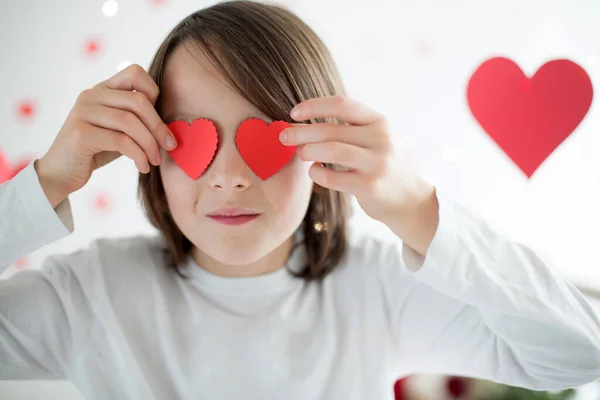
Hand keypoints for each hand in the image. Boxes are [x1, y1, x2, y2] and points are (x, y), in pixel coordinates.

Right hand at [36, 64, 175, 207]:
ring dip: (150, 145)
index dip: (154, 93)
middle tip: (169, 147)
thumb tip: (170, 125)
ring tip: (155, 161)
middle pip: (138, 101)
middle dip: (159, 127)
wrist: (61, 173)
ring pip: (131, 123)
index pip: (135, 72)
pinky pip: (121, 141)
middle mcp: (90, 95)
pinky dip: (138, 156)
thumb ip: (137, 119)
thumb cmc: (95, 151)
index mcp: (101, 89)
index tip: (159, 120)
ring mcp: (83, 112)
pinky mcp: (80, 133)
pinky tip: (143, 167)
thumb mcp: (119, 130)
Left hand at [280, 95, 433, 224]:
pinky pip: (332, 177)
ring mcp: (377, 163)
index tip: (294, 112)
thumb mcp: (380, 139)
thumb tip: (309, 119)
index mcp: (380, 122)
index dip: (314, 106)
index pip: (342, 105)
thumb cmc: (386, 166)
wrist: (413, 200)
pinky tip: (314, 171)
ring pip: (331, 150)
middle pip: (331, 129)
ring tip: (301, 153)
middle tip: (283, 136)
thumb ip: (354, 127)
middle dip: (301, 131)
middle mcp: (381, 139)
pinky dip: (316, 173)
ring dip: (308, 150)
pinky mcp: (370, 187)